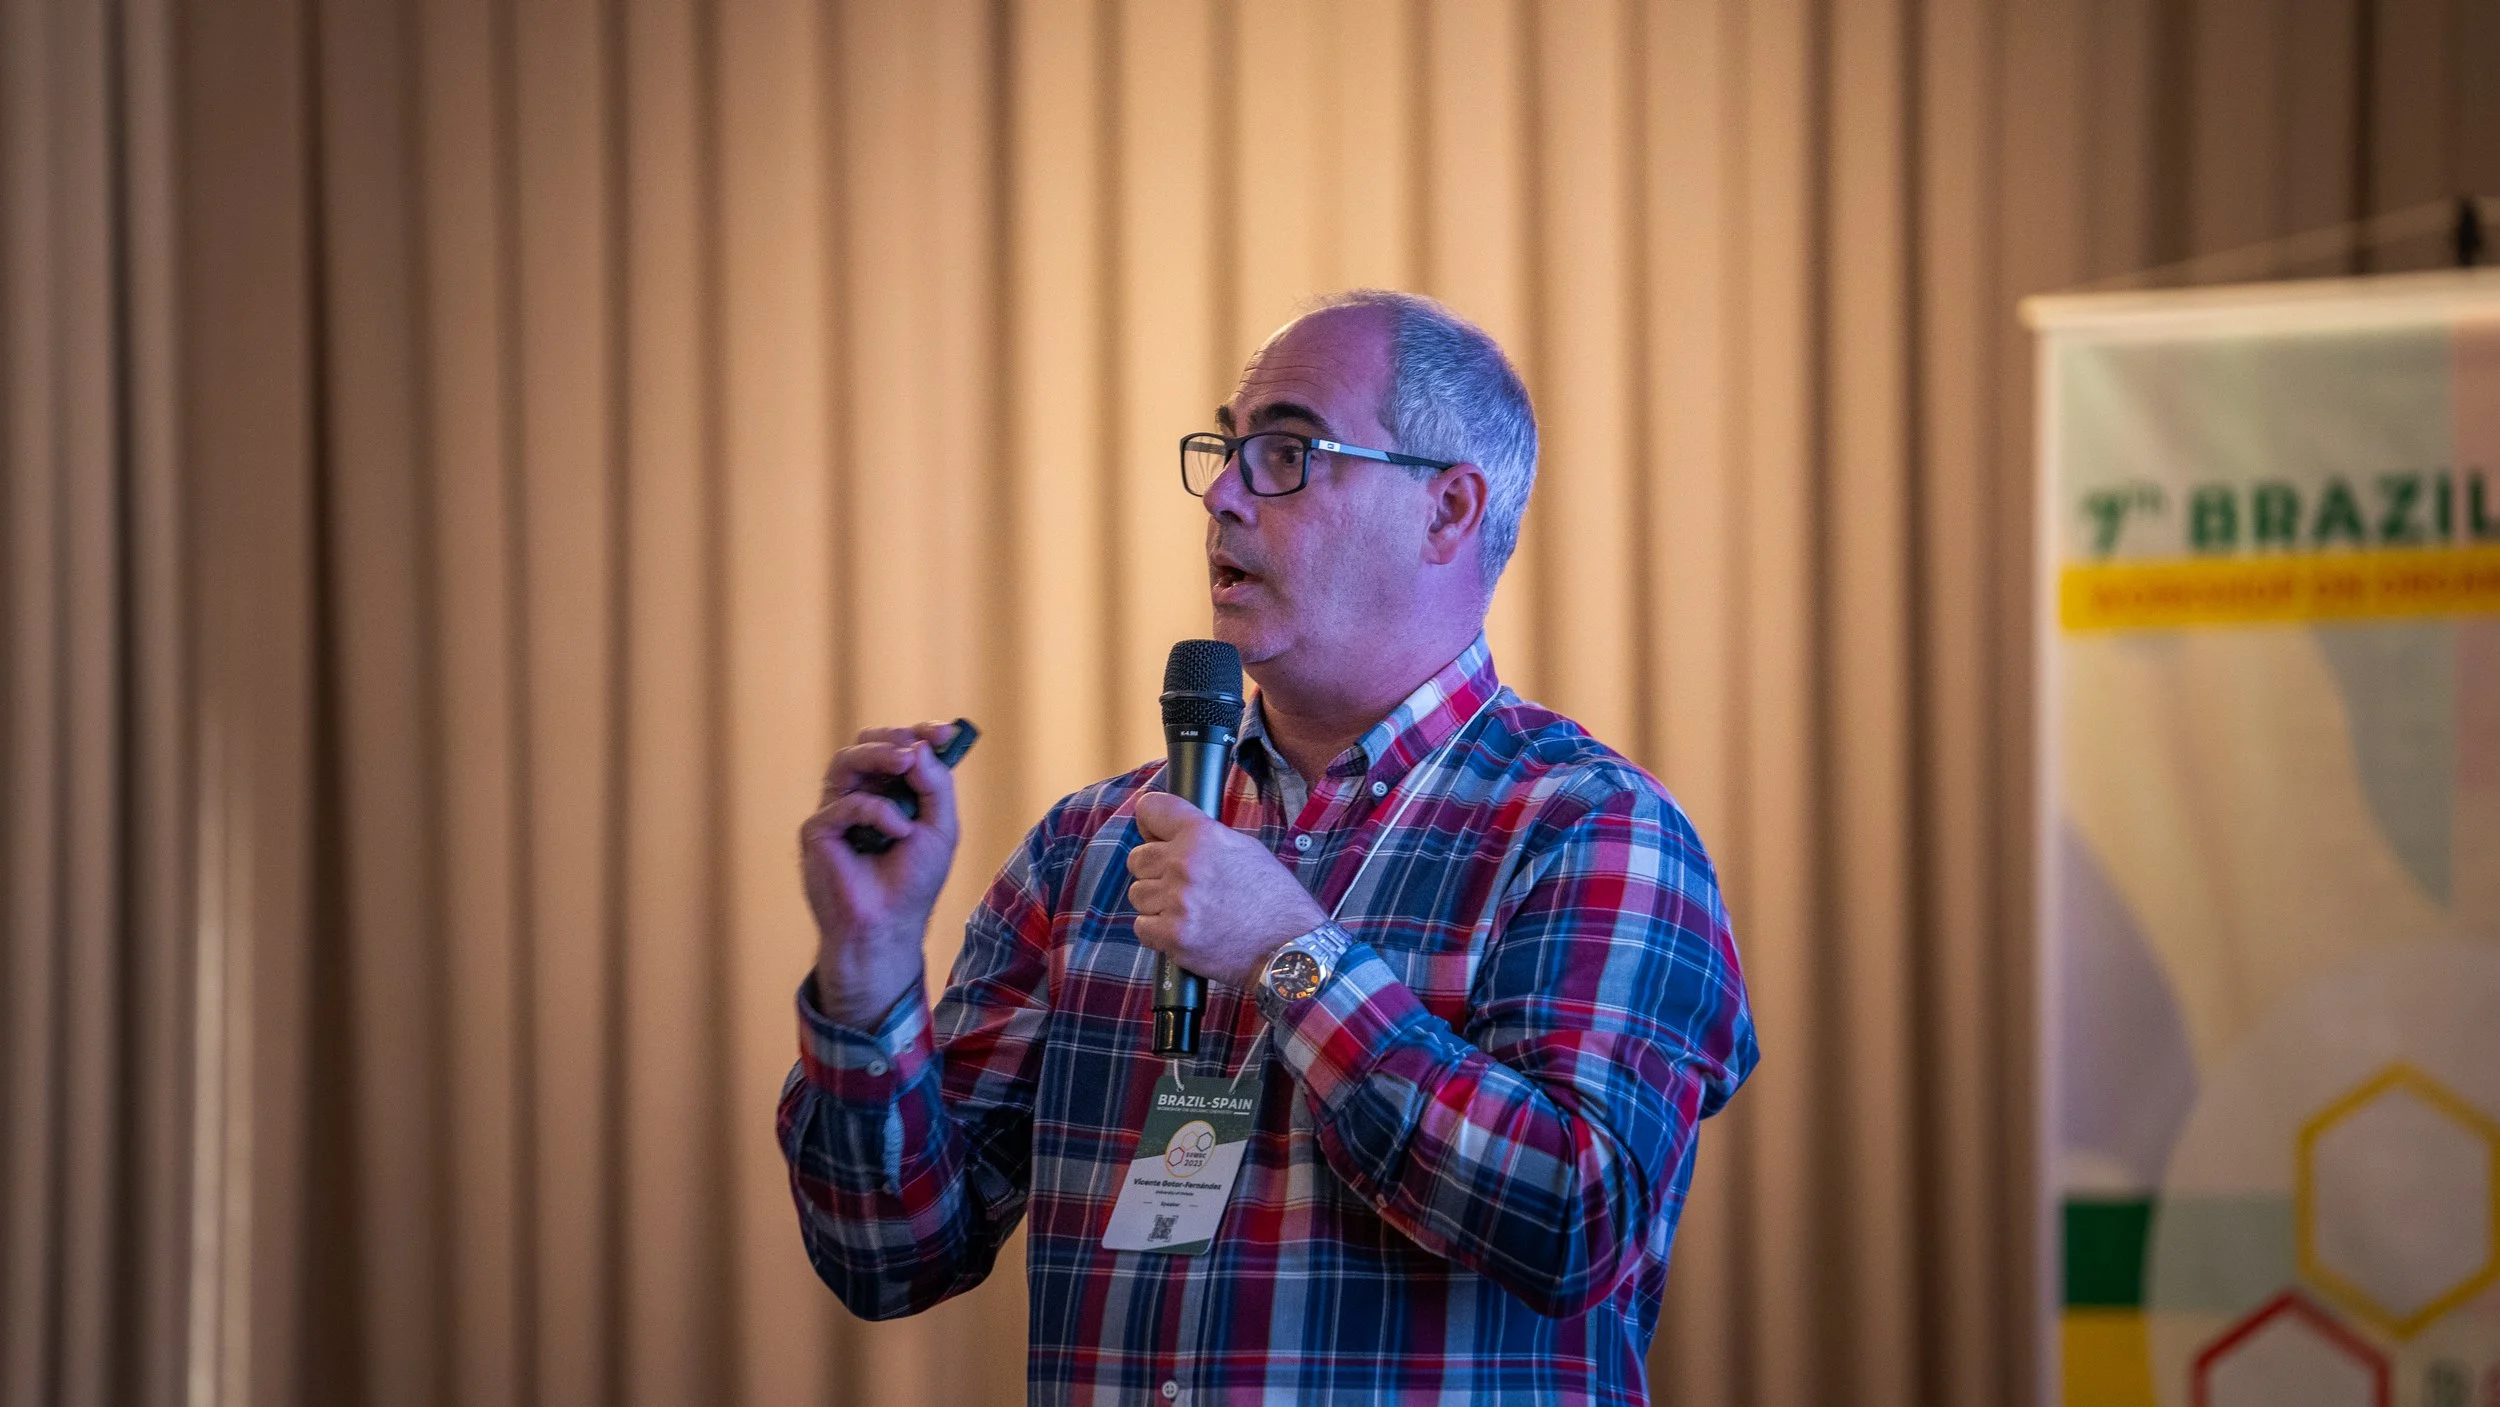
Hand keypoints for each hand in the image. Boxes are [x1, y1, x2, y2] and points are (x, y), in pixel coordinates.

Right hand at [799, 721, 962, 1026]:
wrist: (888, 926)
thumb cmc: (912, 882)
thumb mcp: (940, 828)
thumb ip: (935, 785)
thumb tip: (919, 746)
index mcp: (889, 793)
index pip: (898, 748)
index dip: (919, 734)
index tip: (945, 732)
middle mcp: (859, 796)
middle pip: (866, 744)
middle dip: (894, 738)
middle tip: (917, 747)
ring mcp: (835, 811)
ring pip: (846, 760)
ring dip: (879, 755)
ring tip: (905, 763)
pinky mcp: (817, 832)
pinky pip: (844, 803)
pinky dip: (876, 811)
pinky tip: (897, 832)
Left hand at [1124, 791, 1328, 989]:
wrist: (1290, 947)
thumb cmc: (1273, 898)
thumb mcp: (1244, 849)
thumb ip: (1203, 838)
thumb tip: (1169, 835)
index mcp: (1203, 835)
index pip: (1150, 809)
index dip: (1150, 823)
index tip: (1155, 834)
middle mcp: (1186, 864)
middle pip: (1137, 857)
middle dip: (1154, 870)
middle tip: (1181, 884)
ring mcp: (1177, 901)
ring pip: (1137, 894)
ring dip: (1156, 903)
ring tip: (1189, 911)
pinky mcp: (1173, 936)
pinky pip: (1142, 927)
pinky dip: (1157, 932)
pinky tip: (1185, 930)